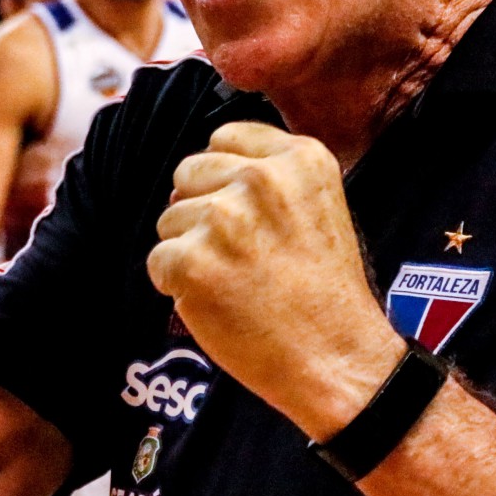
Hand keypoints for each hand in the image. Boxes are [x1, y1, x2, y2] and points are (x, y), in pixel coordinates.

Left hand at [148, 121, 403, 441]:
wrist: (337, 358)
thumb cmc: (326, 293)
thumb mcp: (321, 208)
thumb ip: (270, 178)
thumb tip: (192, 178)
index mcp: (300, 158)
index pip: (225, 138)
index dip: (225, 180)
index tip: (248, 217)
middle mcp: (261, 178)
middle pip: (189, 173)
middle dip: (202, 212)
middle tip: (242, 256)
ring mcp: (225, 218)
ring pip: (170, 219)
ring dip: (191, 252)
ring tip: (237, 283)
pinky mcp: (194, 261)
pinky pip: (158, 261)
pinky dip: (177, 287)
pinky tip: (219, 303)